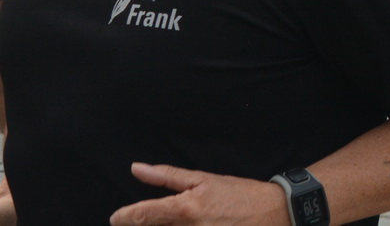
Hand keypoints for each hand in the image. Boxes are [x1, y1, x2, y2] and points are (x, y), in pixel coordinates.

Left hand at [109, 164, 285, 225]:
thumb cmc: (239, 194)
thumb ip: (167, 176)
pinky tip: (185, 224)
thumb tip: (137, 169)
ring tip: (174, 220)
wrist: (273, 213)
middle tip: (143, 221)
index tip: (117, 218)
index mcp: (185, 209)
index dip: (125, 217)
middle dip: (142, 225)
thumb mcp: (204, 179)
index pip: (142, 215)